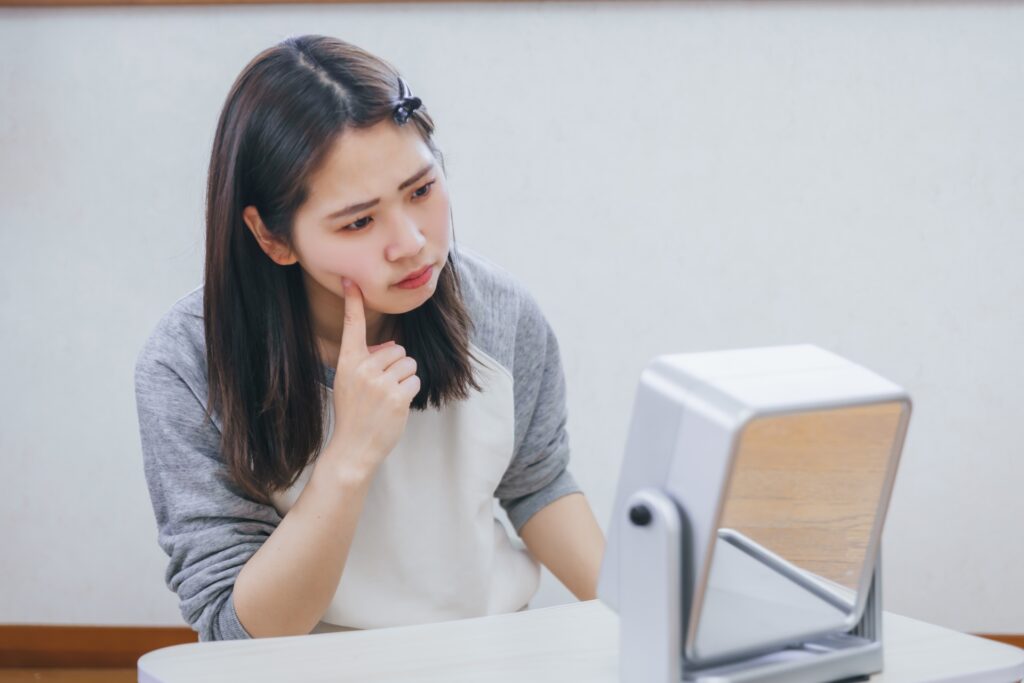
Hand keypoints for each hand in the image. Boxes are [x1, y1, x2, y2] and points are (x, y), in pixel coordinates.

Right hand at [322, 278, 419, 477]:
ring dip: (404, 379)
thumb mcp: (349, 383)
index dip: (353, 302)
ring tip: (387, 398)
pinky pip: (414, 380)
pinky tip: (395, 406)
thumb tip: (393, 346)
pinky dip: (410, 392)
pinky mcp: (397, 396)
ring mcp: (379, 383)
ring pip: (408, 364)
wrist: (353, 448)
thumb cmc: (354, 414)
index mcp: (347, 362)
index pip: (352, 326)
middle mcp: (362, 368)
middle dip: (396, 366)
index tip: (351, 280)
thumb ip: (367, 362)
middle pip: (396, 349)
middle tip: (380, 390)